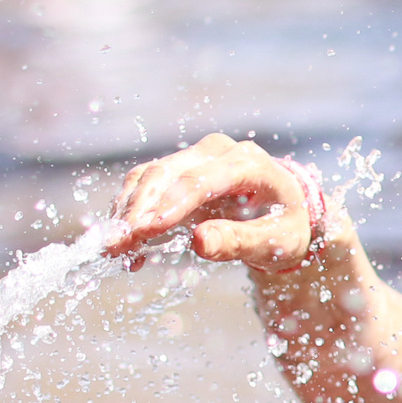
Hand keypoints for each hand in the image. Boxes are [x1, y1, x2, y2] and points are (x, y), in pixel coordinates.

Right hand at [103, 134, 318, 272]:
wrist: (287, 211)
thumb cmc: (285, 226)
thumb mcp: (275, 240)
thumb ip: (240, 241)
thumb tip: (199, 241)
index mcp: (248, 162)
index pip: (200, 180)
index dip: (169, 206)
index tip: (144, 232)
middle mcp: (217, 151)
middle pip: (165, 174)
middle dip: (136, 212)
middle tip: (114, 246)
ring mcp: (195, 157)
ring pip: (148, 178)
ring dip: (126, 214)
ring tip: (114, 250)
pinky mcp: (177, 170)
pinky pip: (145, 187)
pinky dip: (131, 214)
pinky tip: (128, 246)